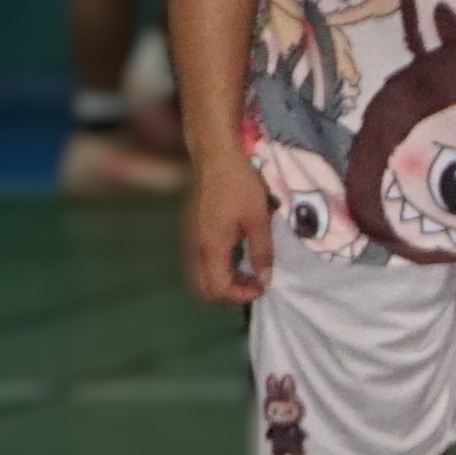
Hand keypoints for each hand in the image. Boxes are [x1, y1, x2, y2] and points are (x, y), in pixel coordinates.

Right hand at [181, 150, 272, 309]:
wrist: (216, 158)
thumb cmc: (240, 186)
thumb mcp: (259, 220)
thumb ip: (262, 252)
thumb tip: (265, 279)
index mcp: (211, 249)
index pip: (218, 289)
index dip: (241, 296)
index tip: (262, 287)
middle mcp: (195, 249)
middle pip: (203, 289)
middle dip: (229, 294)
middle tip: (254, 284)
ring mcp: (190, 239)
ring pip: (199, 276)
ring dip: (222, 282)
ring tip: (249, 272)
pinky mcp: (192, 231)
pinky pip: (200, 262)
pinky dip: (217, 269)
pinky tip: (238, 256)